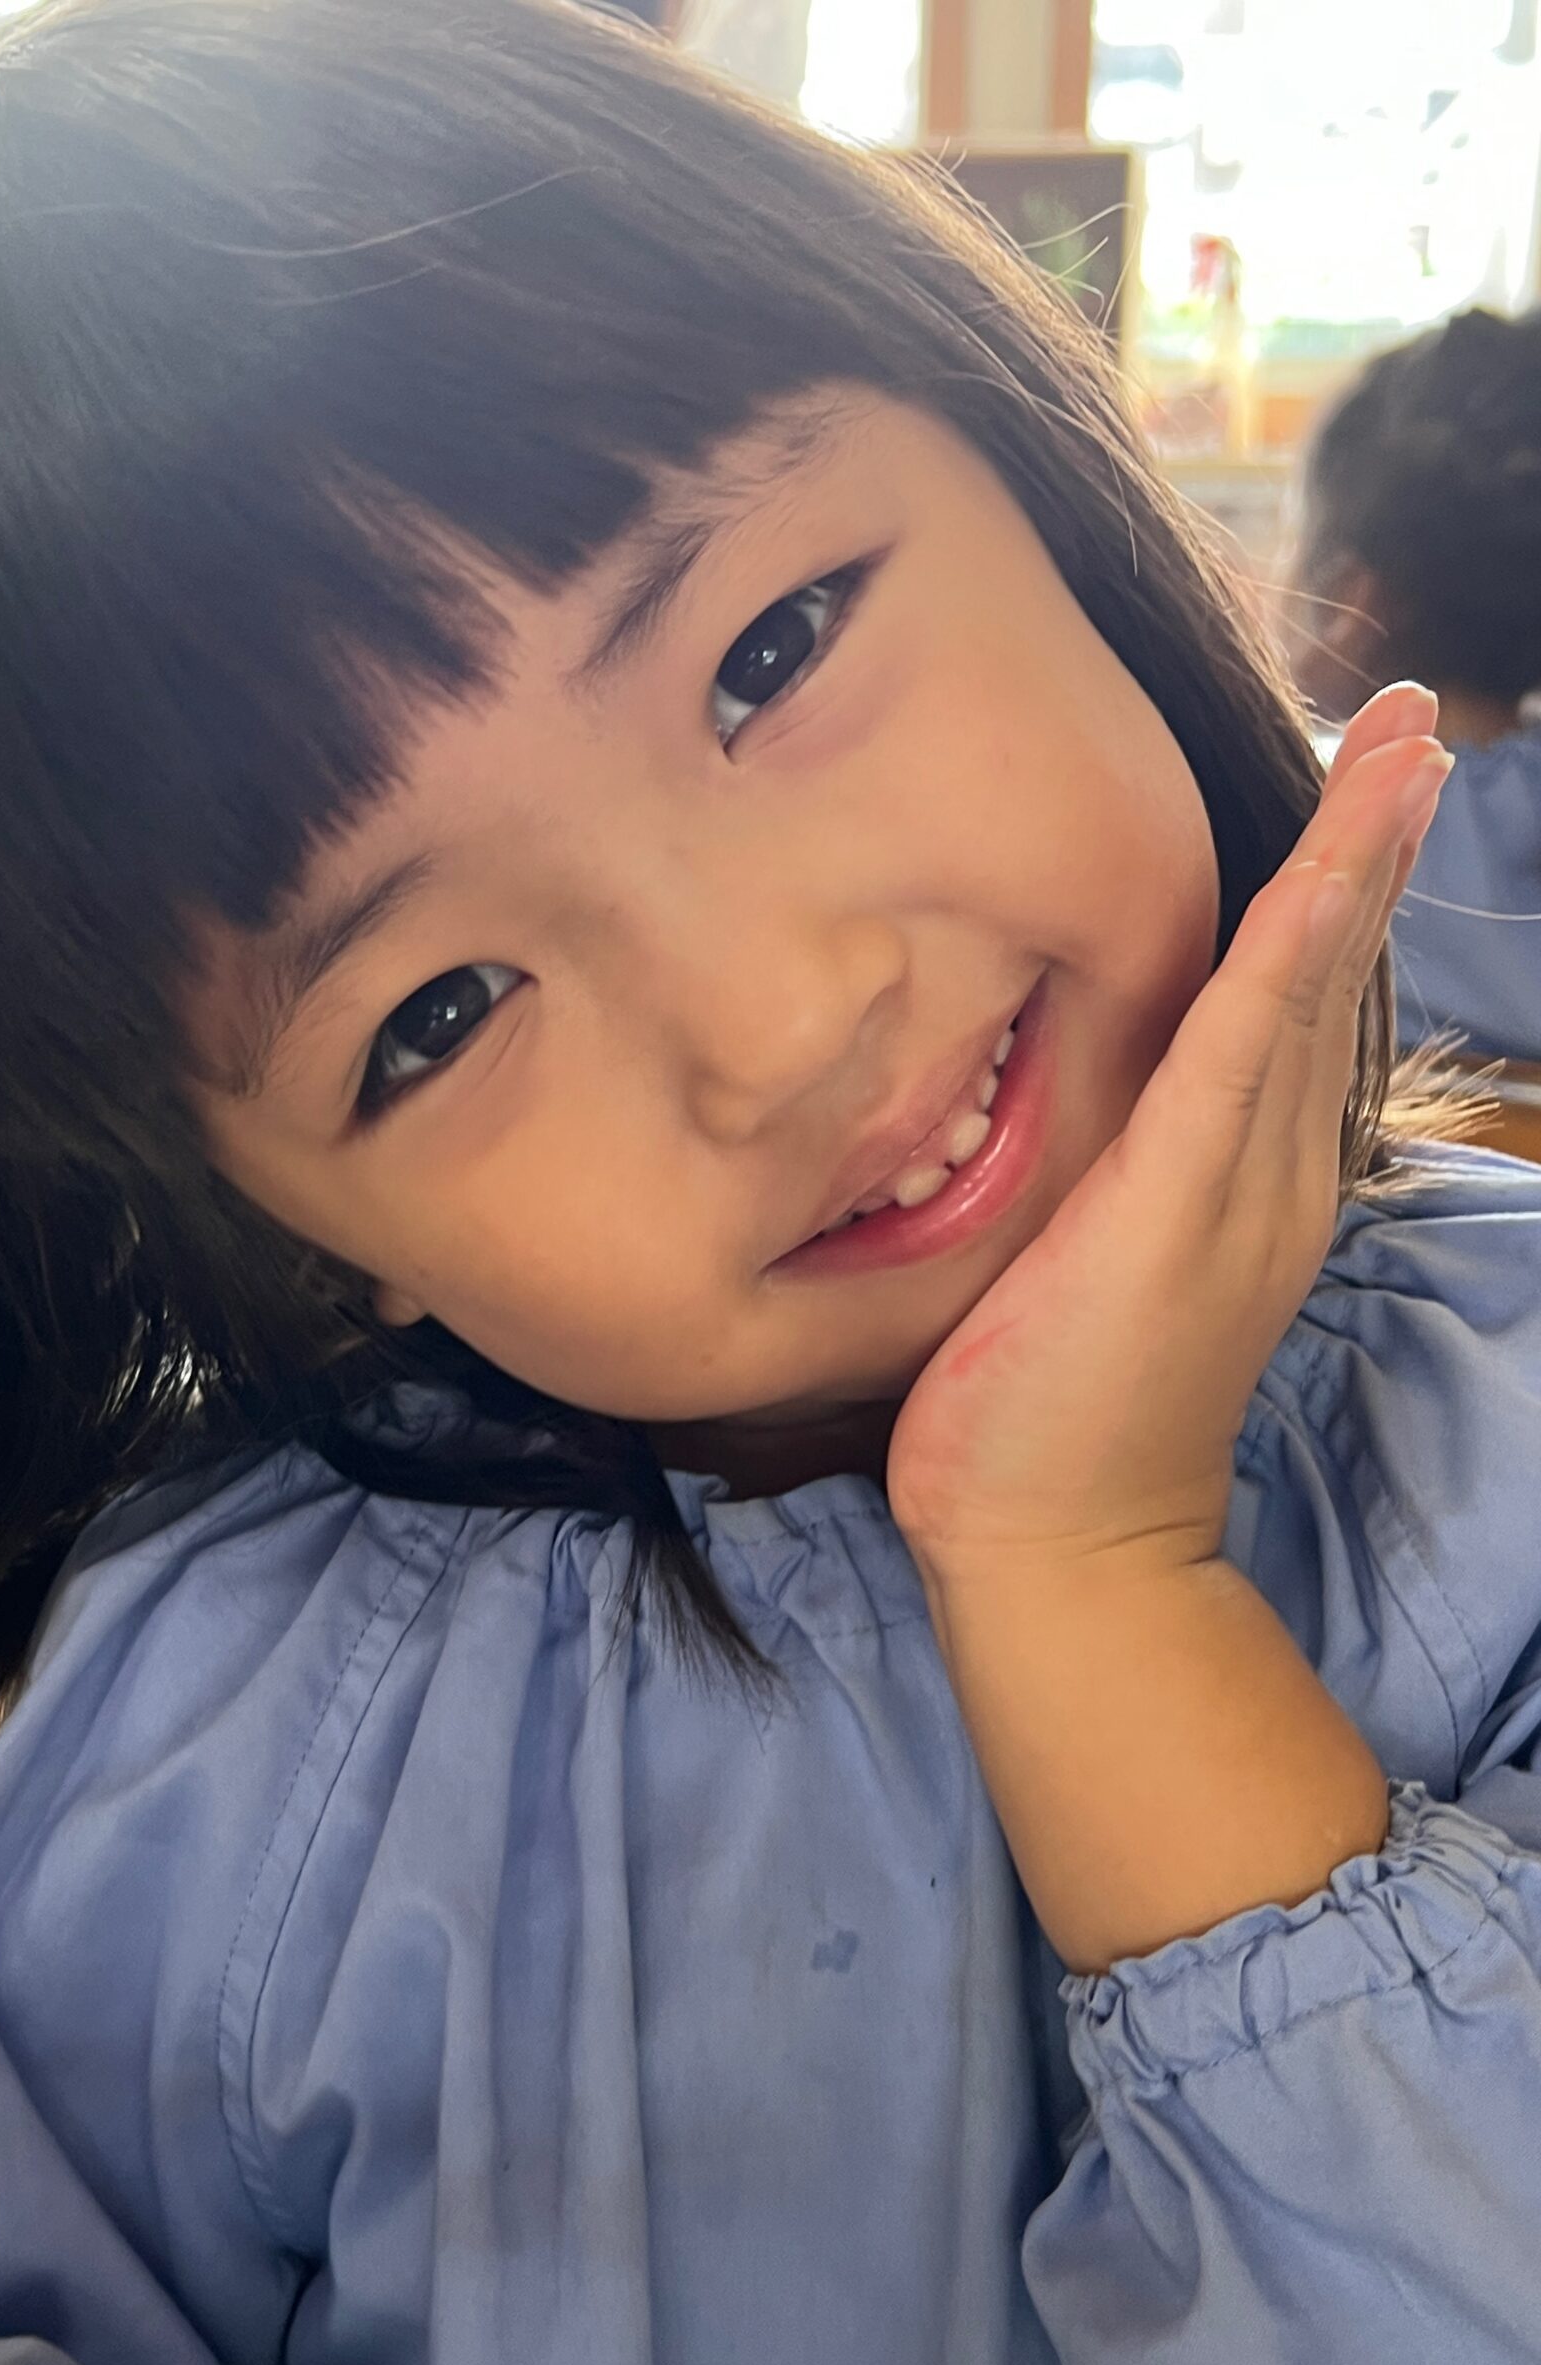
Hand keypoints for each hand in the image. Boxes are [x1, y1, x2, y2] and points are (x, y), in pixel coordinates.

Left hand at [886, 683, 1449, 1591]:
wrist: (1059, 1553)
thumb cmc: (1043, 1421)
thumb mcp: (1080, 1267)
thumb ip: (1101, 1180)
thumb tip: (1057, 1108)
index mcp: (1243, 1182)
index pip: (1293, 1006)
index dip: (1332, 890)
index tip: (1362, 777)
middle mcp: (1269, 1174)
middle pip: (1328, 976)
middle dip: (1370, 841)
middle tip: (1413, 719)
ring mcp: (1241, 1189)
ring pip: (1307, 991)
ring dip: (1354, 859)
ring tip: (1402, 746)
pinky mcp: (1181, 1205)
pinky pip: (1243, 1049)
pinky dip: (1290, 947)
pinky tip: (1324, 864)